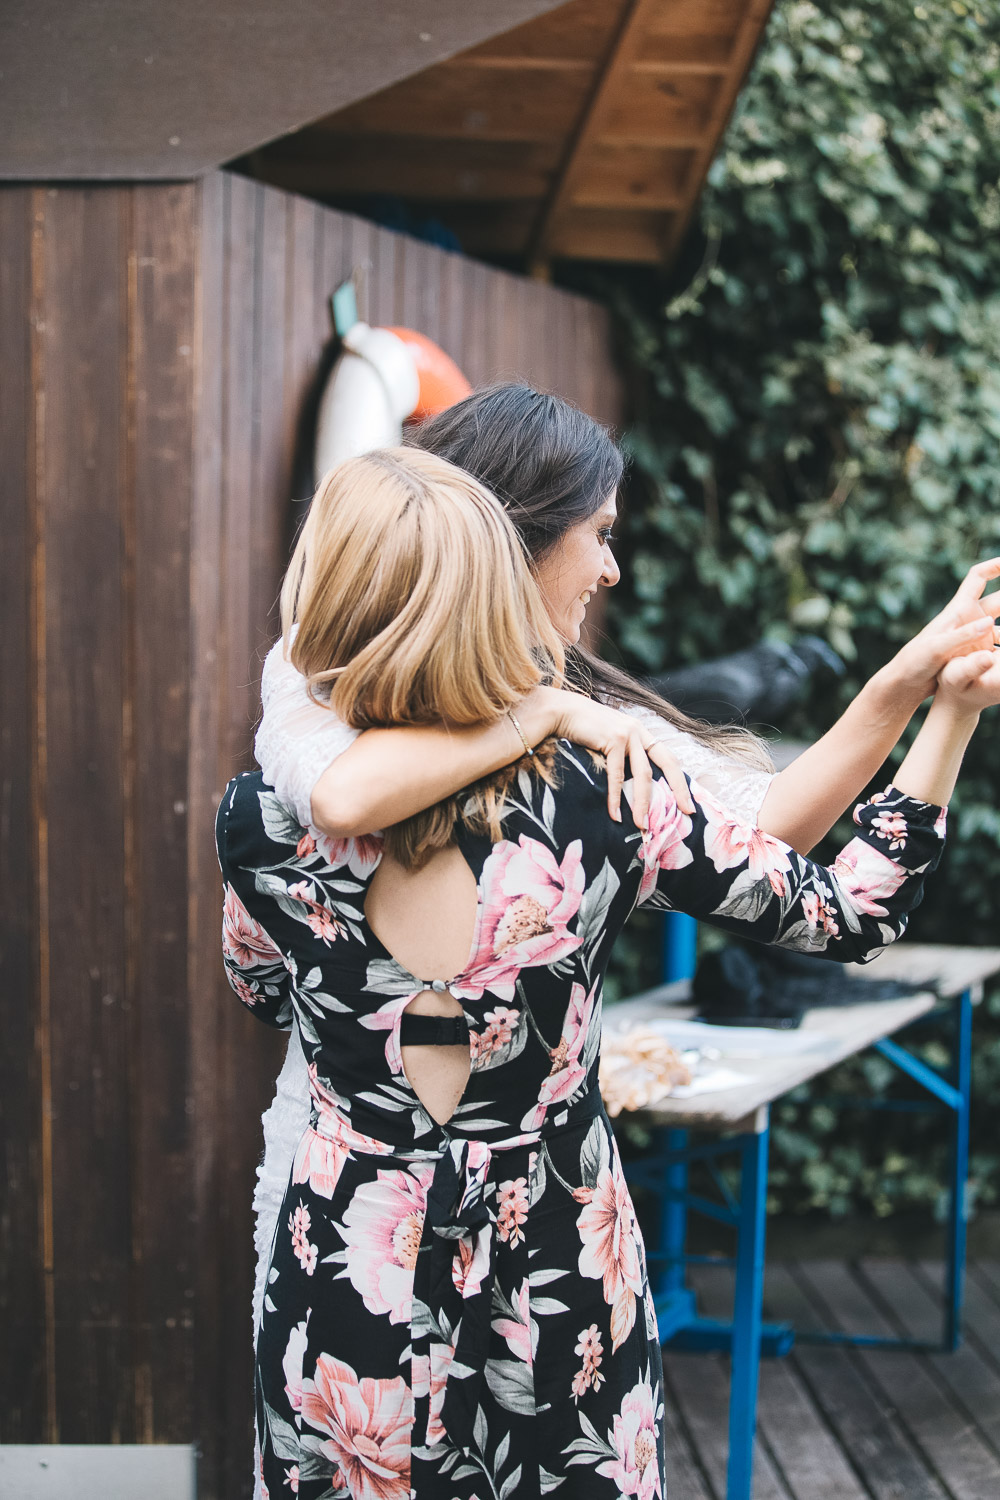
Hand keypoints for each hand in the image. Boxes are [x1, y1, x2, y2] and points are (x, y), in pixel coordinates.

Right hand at [542, 689, 694, 826]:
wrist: (561, 711)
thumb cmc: (582, 729)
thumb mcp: (609, 740)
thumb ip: (622, 755)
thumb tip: (630, 786)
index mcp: (641, 733)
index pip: (668, 758)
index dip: (680, 781)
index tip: (688, 803)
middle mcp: (639, 731)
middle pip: (666, 763)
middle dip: (678, 789)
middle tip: (686, 812)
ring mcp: (627, 734)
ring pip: (642, 774)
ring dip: (643, 802)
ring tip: (642, 824)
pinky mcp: (613, 739)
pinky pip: (617, 775)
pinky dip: (615, 797)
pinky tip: (615, 814)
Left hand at [884, 558, 999, 701]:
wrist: (907, 683)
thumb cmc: (915, 662)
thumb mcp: (937, 648)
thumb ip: (962, 635)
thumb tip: (988, 621)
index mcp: (958, 609)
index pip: (978, 577)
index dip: (995, 565)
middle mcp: (969, 618)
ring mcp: (974, 636)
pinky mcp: (976, 653)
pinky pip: (999, 646)